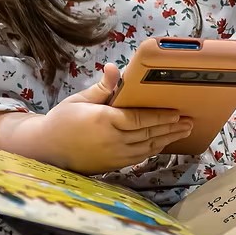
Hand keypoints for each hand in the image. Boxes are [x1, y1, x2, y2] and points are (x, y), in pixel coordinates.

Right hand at [22, 64, 192, 173]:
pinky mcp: (113, 165)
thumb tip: (115, 69)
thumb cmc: (62, 121)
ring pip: (147, 148)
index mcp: (104, 121)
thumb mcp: (79, 100)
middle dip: (171, 128)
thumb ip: (102, 88)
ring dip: (167, 140)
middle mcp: (112, 140)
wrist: (46, 150)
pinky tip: (163, 143)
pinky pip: (139, 157)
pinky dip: (154, 149)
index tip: (177, 112)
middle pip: (149, 134)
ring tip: (184, 132)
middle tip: (189, 122)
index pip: (140, 119)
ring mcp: (114, 156)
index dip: (160, 116)